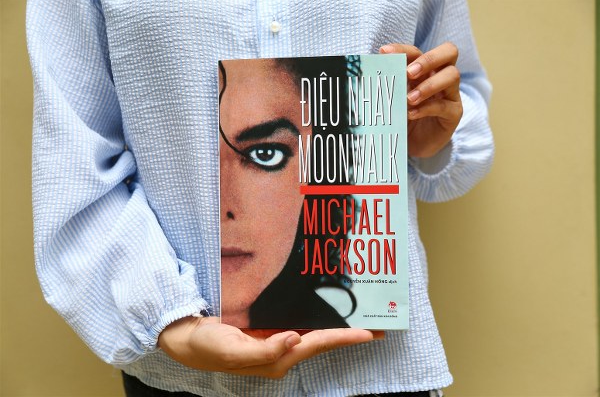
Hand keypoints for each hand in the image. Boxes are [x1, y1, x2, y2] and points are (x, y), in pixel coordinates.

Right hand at [158, 316, 378, 378]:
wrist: (189, 340)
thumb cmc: (209, 347)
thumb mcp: (232, 350)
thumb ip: (264, 349)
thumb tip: (294, 338)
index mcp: (277, 358)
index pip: (318, 344)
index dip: (345, 338)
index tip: (371, 332)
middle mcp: (283, 351)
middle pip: (323, 340)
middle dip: (350, 334)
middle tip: (378, 324)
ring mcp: (277, 341)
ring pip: (315, 333)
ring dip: (338, 327)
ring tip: (361, 318)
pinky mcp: (270, 331)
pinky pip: (300, 324)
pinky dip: (318, 319)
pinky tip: (326, 312)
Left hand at [380, 43, 462, 157]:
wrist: (412, 145)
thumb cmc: (402, 117)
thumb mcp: (393, 99)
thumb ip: (388, 84)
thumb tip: (368, 70)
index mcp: (424, 69)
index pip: (417, 51)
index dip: (402, 49)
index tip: (384, 52)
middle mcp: (440, 76)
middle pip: (449, 52)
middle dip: (428, 59)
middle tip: (409, 73)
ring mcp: (450, 93)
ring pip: (452, 76)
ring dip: (429, 85)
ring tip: (409, 99)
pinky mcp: (454, 113)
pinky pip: (445, 105)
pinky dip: (427, 108)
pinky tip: (411, 113)